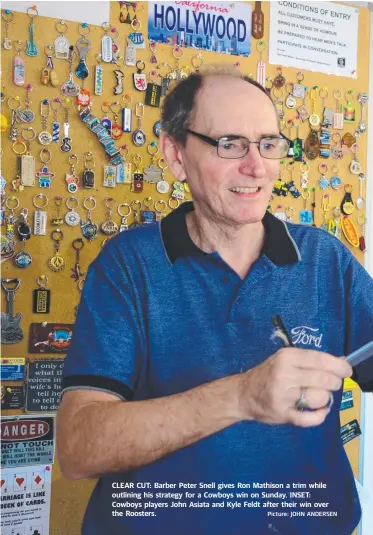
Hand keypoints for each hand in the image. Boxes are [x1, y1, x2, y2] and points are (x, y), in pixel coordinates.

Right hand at [237, 348, 352, 426]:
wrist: (242, 393)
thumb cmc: (268, 374)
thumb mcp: (285, 359)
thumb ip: (311, 360)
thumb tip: (340, 361)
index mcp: (287, 357)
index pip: (321, 360)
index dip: (339, 366)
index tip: (347, 370)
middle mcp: (285, 374)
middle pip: (324, 379)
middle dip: (334, 383)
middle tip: (331, 384)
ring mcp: (283, 395)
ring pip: (319, 398)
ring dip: (325, 399)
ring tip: (318, 397)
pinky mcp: (282, 413)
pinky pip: (309, 418)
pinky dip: (319, 416)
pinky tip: (320, 412)